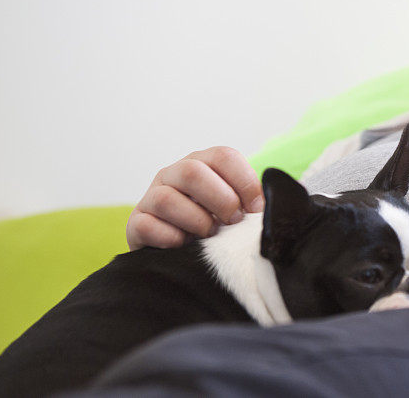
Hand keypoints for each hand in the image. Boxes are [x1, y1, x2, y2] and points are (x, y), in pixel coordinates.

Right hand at [126, 147, 264, 249]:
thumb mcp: (233, 208)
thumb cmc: (214, 226)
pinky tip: (185, 245)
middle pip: (192, 171)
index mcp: (203, 163)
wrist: (177, 253)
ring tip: (210, 235)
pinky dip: (171, 238)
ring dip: (196, 221)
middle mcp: (174, 174)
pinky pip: (148, 226)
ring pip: (167, 198)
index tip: (256, 209)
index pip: (224, 156)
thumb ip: (251, 202)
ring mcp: (151, 196)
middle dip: (220, 200)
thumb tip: (272, 208)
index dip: (244, 181)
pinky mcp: (136, 223)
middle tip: (233, 222)